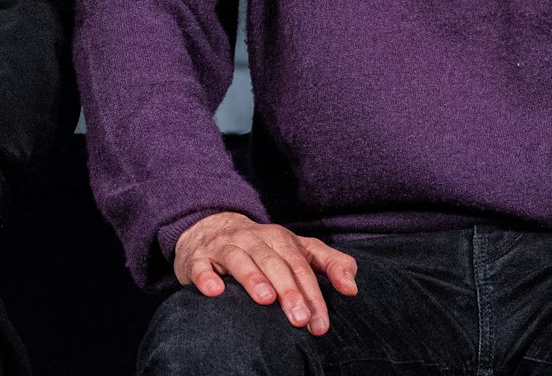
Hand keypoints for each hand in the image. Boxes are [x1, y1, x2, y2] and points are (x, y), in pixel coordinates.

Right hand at [172, 211, 357, 335]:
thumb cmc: (263, 248)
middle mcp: (253, 239)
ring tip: (265, 299)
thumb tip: (352, 288)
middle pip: (274, 263)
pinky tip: (214, 291)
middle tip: (300, 320)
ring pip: (240, 259)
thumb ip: (330, 264)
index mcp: (280, 239)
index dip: (312, 294)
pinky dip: (206, 276)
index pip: (301, 266)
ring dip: (253, 278)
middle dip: (289, 290)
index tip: (321, 323)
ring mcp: (225, 246)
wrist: (211, 228)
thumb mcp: (298, 250)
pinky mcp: (198, 258)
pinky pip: (201, 266)